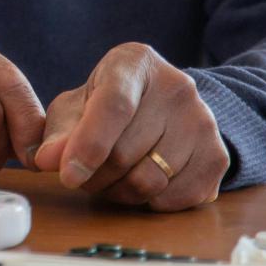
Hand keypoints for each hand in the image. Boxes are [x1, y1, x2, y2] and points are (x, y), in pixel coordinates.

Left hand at [31, 43, 227, 210]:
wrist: (162, 107)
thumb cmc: (105, 104)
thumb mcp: (75, 107)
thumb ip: (58, 133)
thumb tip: (47, 161)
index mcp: (134, 62)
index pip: (114, 105)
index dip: (88, 145)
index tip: (67, 176)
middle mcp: (177, 85)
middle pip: (127, 152)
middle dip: (94, 176)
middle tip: (81, 175)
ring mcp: (203, 119)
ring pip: (151, 180)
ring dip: (119, 193)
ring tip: (108, 179)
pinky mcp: (218, 154)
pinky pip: (177, 198)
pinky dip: (150, 203)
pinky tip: (139, 184)